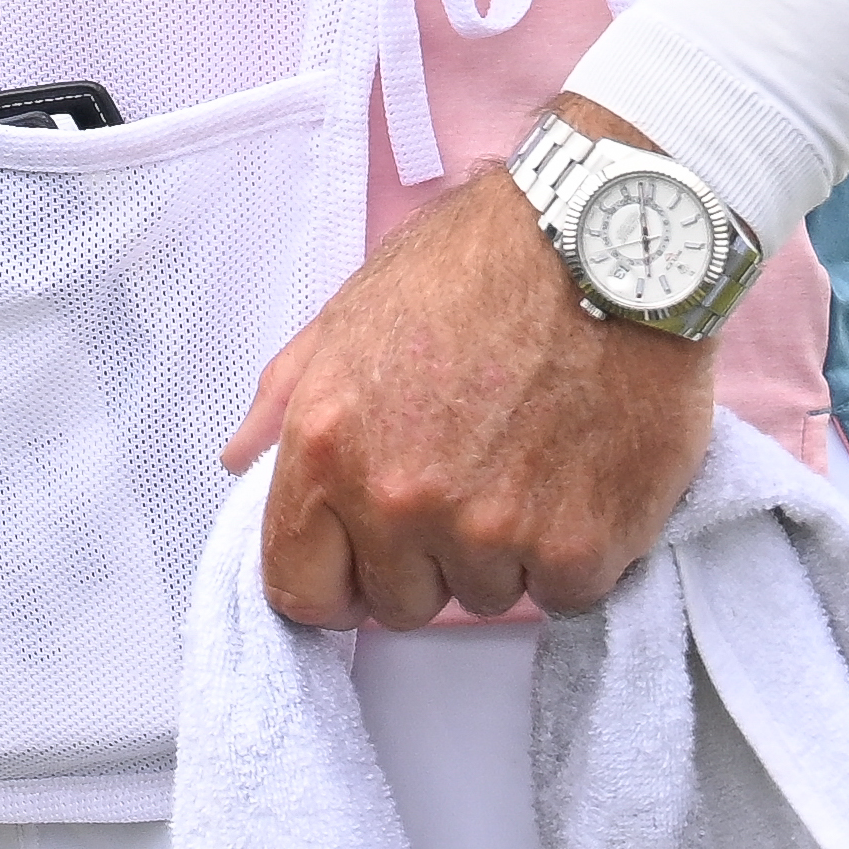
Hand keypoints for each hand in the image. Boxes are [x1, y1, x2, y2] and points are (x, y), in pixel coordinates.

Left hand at [223, 118, 715, 628]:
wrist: (605, 245)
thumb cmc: (476, 267)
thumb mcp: (352, 314)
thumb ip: (287, 399)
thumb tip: (243, 459)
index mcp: (328, 447)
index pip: (299, 588)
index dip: (330, 579)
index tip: (358, 561)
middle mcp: (400, 501)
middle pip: (397, 602)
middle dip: (421, 558)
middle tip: (460, 481)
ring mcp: (492, 532)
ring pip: (484, 596)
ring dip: (501, 550)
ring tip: (525, 460)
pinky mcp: (581, 547)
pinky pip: (563, 592)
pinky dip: (574, 551)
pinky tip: (578, 476)